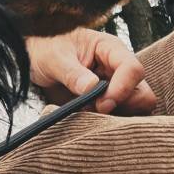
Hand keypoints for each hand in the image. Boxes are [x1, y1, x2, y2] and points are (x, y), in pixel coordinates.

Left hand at [25, 28, 157, 114]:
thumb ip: (72, 73)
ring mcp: (115, 87)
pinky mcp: (107, 104)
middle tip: (94, 109)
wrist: (31, 60)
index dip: (123, 89)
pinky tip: (87, 118)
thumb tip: (92, 88)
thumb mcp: (54, 58)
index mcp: (109, 49)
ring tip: (87, 112)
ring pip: (135, 110)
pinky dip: (108, 124)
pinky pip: (120, 119)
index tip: (102, 104)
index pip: (133, 69)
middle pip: (142, 94)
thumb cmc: (45, 49)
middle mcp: (118, 69)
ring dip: (115, 117)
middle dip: (123, 107)